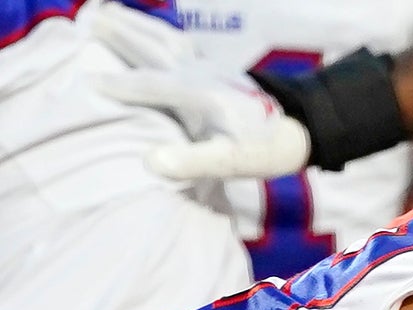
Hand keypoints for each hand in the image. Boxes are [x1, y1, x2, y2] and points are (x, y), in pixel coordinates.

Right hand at [91, 2, 308, 179]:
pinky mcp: (216, 67)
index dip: (119, 85)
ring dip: (136, 23)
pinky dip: (157, 31)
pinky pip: (179, 41)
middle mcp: (201, 74)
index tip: (87, 81)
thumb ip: (191, 162)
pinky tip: (148, 30)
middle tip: (88, 19)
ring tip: (108, 11)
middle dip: (120, 34)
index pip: (150, 86)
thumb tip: (150, 162)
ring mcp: (209, 67)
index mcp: (200, 96)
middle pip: (153, 48)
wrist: (297, 132)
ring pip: (165, 37)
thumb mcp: (229, 163)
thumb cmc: (260, 152)